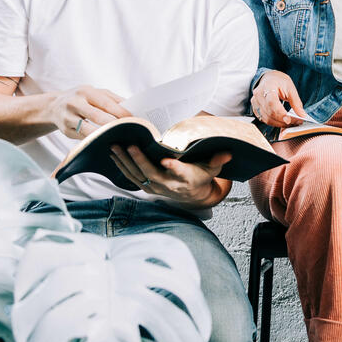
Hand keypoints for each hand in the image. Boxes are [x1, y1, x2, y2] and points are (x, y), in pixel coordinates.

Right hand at [48, 85, 130, 138]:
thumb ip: (112, 98)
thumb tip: (131, 107)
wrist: (54, 106)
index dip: (120, 112)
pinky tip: (105, 142)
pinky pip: (84, 138)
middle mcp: (75, 104)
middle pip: (97, 117)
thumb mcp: (94, 92)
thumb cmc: (82, 98)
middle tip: (128, 130)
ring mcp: (68, 118)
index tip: (133, 119)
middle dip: (114, 124)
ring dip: (104, 135)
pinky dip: (95, 140)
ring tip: (118, 137)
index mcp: (85, 92)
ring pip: (89, 131)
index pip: (106, 103)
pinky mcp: (66, 131)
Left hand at [109, 145, 231, 203]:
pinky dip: (121, 166)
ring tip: (115, 147)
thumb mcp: (212, 169)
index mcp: (186, 179)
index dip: (174, 168)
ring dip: (125, 161)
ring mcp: (155, 187)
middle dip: (140, 160)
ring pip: (137, 175)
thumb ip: (217, 160)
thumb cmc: (201, 177)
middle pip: (152, 173)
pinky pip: (131, 177)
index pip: (181, 173)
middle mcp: (169, 185)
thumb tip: (227, 153)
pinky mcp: (146, 186)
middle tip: (130, 146)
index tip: (166, 160)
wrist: (192, 195)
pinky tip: (113, 155)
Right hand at [251, 71, 306, 127]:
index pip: (272, 102)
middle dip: (283, 121)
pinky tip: (282, 122)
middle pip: (269, 113)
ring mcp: (255, 102)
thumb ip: (296, 102)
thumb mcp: (290, 88)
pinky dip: (274, 123)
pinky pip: (264, 119)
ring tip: (290, 123)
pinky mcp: (255, 108)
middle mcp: (258, 95)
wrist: (269, 78)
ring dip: (279, 124)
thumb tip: (302, 115)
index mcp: (267, 86)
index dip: (280, 113)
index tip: (289, 120)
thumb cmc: (279, 81)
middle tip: (295, 123)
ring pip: (266, 118)